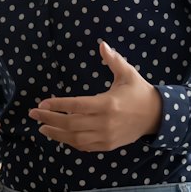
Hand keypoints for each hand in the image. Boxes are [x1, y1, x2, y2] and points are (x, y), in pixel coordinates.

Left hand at [28, 40, 161, 151]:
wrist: (156, 116)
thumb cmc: (139, 92)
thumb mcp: (128, 73)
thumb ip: (114, 60)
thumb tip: (102, 45)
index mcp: (107, 103)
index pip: (76, 105)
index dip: (57, 105)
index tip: (42, 103)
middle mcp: (105, 122)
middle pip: (71, 123)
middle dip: (49, 119)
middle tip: (34, 114)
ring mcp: (106, 136)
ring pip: (75, 138)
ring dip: (56, 133)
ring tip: (42, 127)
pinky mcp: (107, 145)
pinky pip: (84, 146)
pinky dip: (69, 141)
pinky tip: (59, 135)